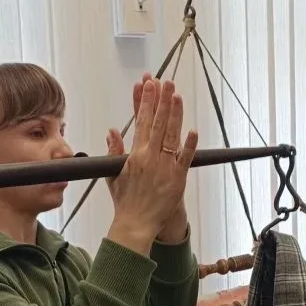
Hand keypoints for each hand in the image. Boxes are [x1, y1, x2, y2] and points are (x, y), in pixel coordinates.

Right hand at [106, 77, 196, 254]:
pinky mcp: (178, 179)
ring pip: (172, 136)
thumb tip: (112, 131)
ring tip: (177, 95)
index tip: (148, 85)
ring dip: (175, 114)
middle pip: (157, 123)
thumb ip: (114, 151)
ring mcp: (165, 167)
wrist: (135, 224)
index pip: (141, 122)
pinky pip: (185, 158)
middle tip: (165, 81)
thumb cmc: (125, 201)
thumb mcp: (113, 175)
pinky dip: (189, 144)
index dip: (145, 102)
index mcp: (135, 155)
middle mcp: (150, 157)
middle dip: (161, 100)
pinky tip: (192, 130)